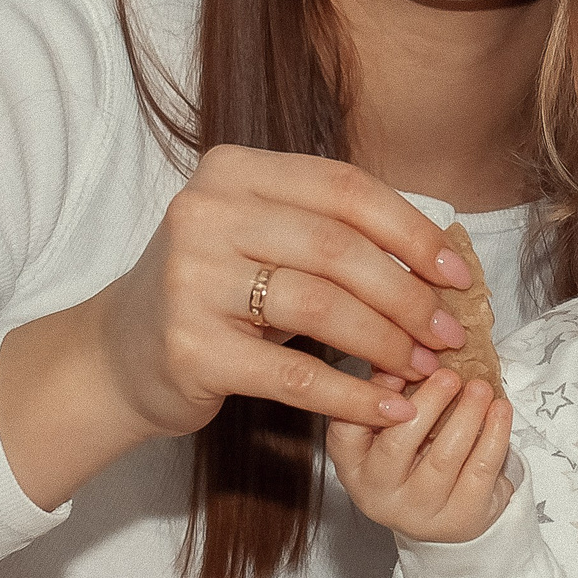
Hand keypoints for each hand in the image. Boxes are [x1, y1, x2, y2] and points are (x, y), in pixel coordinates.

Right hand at [0, 146, 473, 505]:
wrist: (121, 354)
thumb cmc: (215, 292)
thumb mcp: (263, 238)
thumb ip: (333, 231)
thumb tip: (440, 257)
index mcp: (232, 170)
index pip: (343, 188)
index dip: (410, 230)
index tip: (456, 272)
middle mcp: (205, 214)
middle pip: (337, 248)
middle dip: (407, 294)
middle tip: (448, 331)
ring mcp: (192, 281)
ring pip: (320, 306)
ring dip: (387, 342)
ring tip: (423, 367)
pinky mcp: (191, 349)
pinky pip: (294, 374)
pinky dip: (351, 394)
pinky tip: (387, 407)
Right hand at [327, 367, 515, 543]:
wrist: (444, 517)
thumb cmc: (414, 461)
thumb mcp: (390, 430)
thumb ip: (389, 391)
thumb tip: (400, 355)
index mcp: (355, 467)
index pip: (346, 434)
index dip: (370, 401)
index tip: (399, 370)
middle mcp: (380, 494)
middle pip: (398, 445)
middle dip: (428, 403)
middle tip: (449, 375)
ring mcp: (421, 512)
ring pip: (444, 458)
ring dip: (467, 415)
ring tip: (480, 387)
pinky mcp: (462, 518)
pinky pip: (481, 471)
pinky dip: (495, 435)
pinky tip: (500, 410)